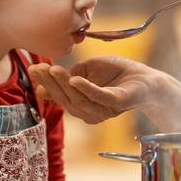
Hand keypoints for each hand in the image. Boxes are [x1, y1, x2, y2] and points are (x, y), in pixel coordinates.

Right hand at [29, 57, 158, 123]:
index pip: (59, 96)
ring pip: (78, 99)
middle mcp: (90, 112)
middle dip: (50, 83)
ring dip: (64, 84)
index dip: (46, 83)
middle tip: (38, 68)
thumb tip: (42, 87)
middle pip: (66, 99)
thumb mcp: (87, 71)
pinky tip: (75, 79)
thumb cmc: (117, 74)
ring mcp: (104, 110)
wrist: (147, 79)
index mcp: (81, 105)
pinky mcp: (117, 103)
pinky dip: (86, 88)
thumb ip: (68, 78)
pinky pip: (98, 97)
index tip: (33, 68)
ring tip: (53, 69)